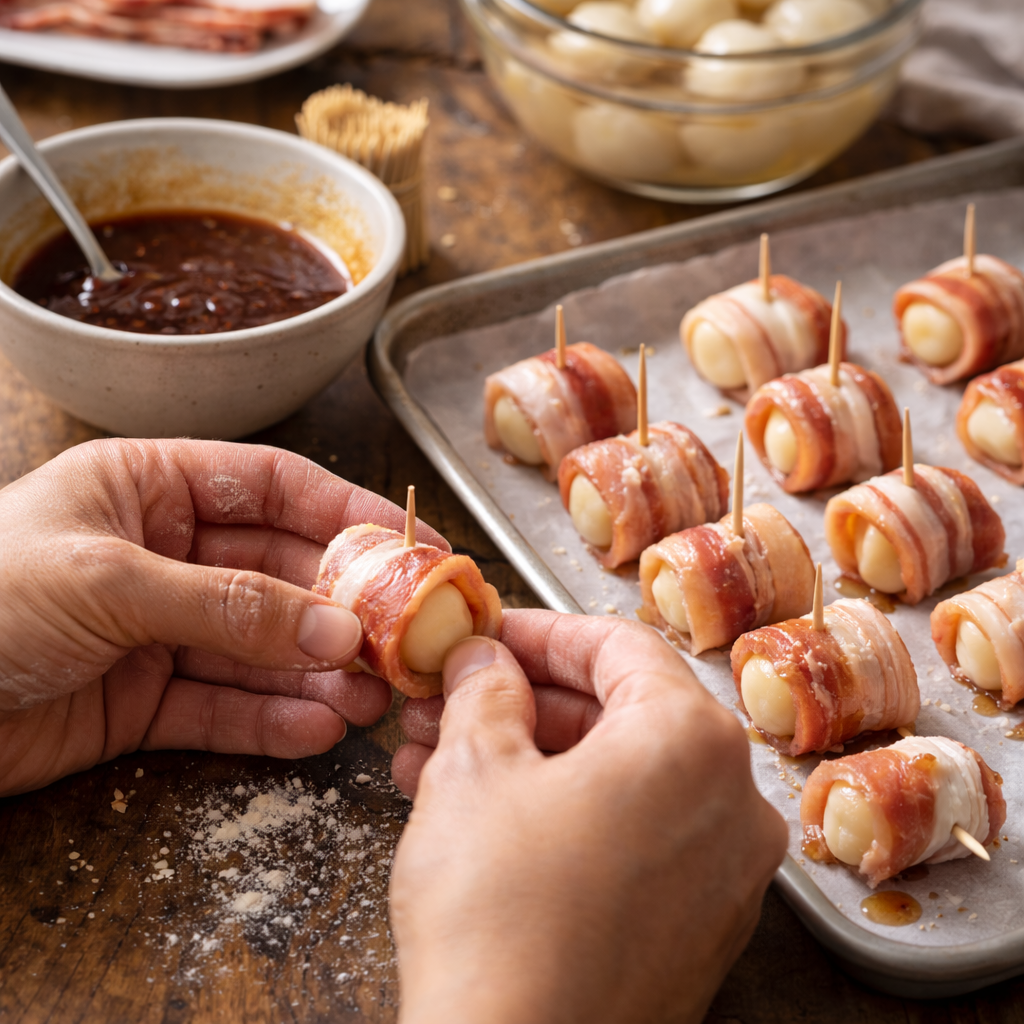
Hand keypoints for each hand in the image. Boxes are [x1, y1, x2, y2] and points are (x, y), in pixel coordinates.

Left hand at [0, 438, 444, 796]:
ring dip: (318, 673)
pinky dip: (272, 721)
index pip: (273, 486)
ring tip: (373, 697)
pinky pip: (223, 708)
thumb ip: (228, 604)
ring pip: (261, 649)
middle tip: (401, 639)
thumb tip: (333, 628)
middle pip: (280, 574)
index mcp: (150, 488)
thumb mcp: (109, 581)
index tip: (413, 543)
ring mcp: (157, 630)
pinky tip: (319, 729)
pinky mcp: (143, 701)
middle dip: (341, 609)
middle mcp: (164, 554)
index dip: (348, 511)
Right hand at [389, 610, 786, 1023]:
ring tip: (440, 756)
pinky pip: (631, 835)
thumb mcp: (474, 769)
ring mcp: (723, 872)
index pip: (616, 645)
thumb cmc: (499, 916)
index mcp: (692, 741)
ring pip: (617, 778)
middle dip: (522, 700)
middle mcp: (731, 801)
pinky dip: (563, 812)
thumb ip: (483, 690)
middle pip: (620, 711)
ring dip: (529, 756)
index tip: (487, 636)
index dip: (539, 631)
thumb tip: (484, 662)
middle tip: (452, 697)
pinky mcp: (697, 928)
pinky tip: (482, 813)